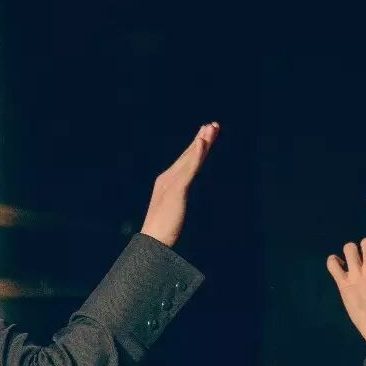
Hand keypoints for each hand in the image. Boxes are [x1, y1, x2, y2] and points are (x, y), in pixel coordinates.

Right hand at [140, 122, 218, 246]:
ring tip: (211, 128)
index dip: (197, 147)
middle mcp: (167, 178)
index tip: (207, 135)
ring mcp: (171, 182)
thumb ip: (179, 199)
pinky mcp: (176, 189)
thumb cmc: (162, 230)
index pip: (185, 161)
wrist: (152, 241)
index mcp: (167, 182)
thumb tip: (182, 197)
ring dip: (201, 142)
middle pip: (189, 155)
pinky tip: (202, 144)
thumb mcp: (174, 209)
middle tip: (214, 125)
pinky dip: (196, 155)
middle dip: (202, 139)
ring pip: (190, 158)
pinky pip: (189, 169)